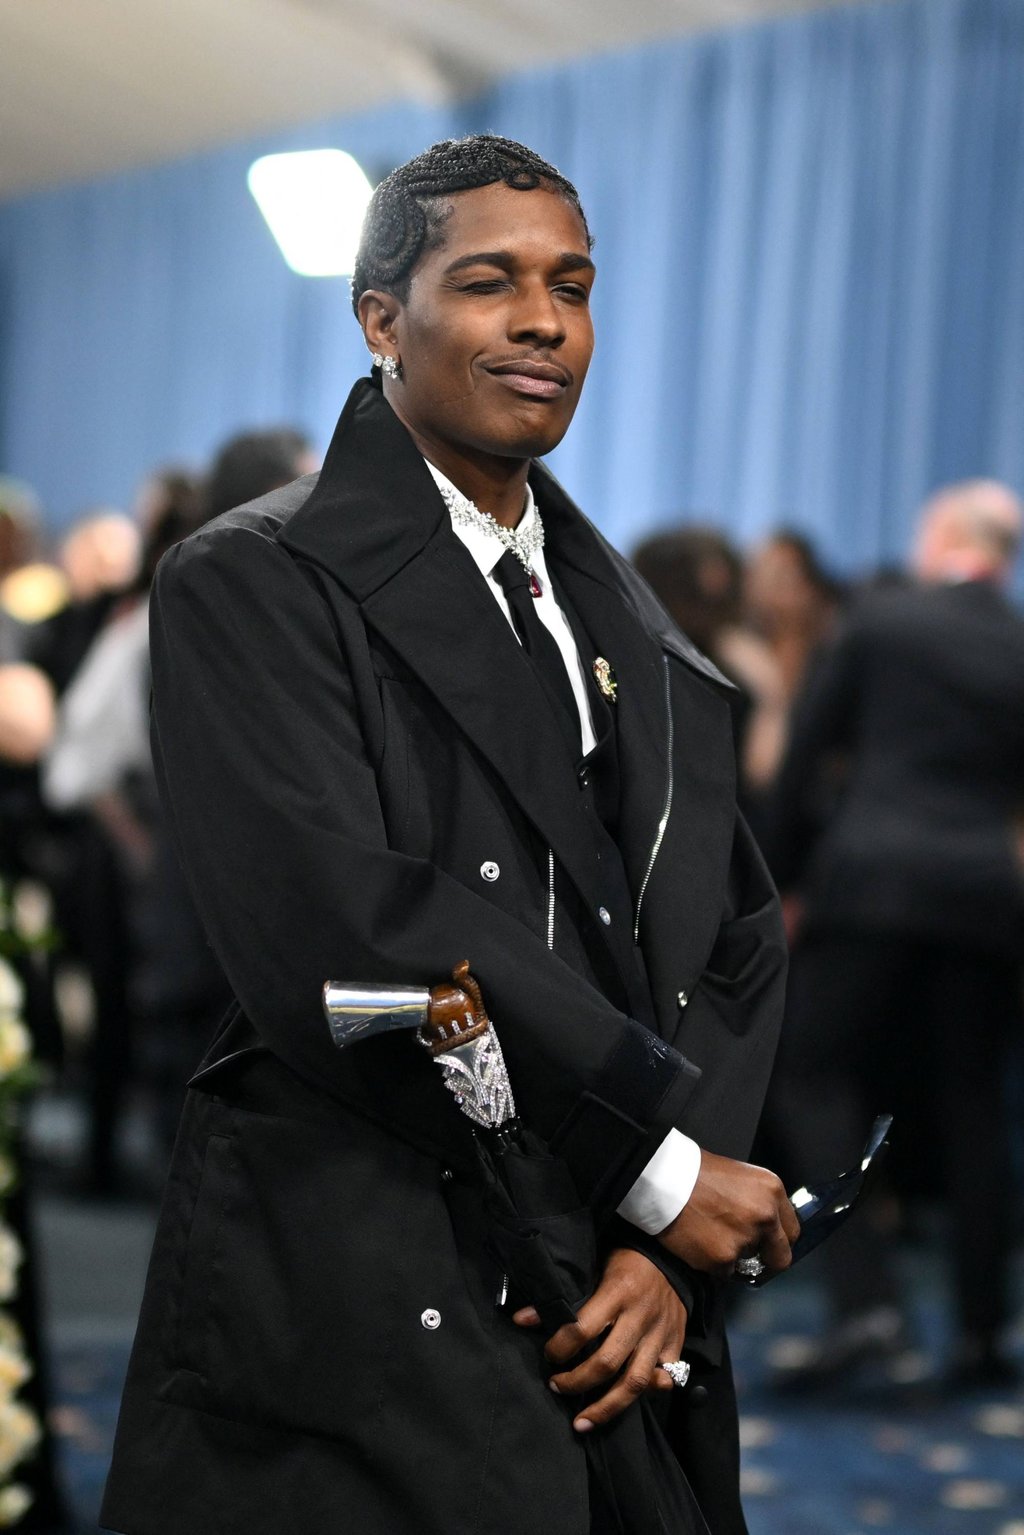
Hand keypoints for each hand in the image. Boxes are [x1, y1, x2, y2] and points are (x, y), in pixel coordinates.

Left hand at [512, 1248, 686, 1433]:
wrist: (672, 1255)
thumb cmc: (625, 1261)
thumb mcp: (593, 1268)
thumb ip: (563, 1297)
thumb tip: (521, 1320)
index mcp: (617, 1293)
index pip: (582, 1329)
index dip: (560, 1348)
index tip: (549, 1356)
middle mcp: (639, 1317)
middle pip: (607, 1363)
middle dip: (577, 1382)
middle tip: (556, 1387)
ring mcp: (660, 1334)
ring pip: (635, 1382)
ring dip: (606, 1408)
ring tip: (582, 1421)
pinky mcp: (675, 1345)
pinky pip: (663, 1379)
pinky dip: (647, 1395)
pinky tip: (626, 1406)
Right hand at [658, 1150, 799, 1277]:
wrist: (663, 1178)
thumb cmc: (695, 1172)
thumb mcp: (741, 1178)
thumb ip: (759, 1203)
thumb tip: (766, 1229)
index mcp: (772, 1190)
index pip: (793, 1232)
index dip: (779, 1241)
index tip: (769, 1246)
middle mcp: (766, 1216)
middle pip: (781, 1257)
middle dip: (765, 1260)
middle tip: (746, 1256)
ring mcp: (745, 1239)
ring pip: (747, 1265)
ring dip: (732, 1257)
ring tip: (710, 1235)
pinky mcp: (723, 1258)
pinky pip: (724, 1272)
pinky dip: (712, 1263)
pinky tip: (699, 1242)